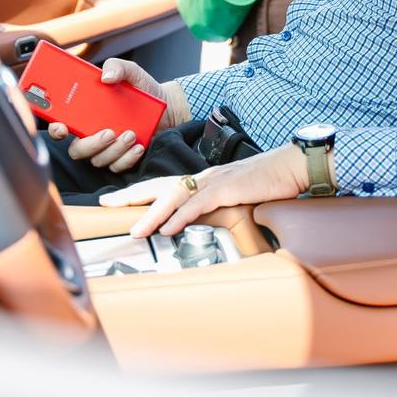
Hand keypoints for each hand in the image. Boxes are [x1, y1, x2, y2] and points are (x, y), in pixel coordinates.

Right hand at [43, 57, 187, 173]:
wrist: (167, 104)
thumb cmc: (142, 89)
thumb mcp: (131, 72)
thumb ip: (117, 67)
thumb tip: (106, 76)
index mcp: (86, 113)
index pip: (61, 126)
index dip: (56, 129)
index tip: (62, 127)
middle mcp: (92, 133)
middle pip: (77, 150)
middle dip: (91, 144)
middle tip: (109, 132)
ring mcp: (106, 148)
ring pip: (99, 160)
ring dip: (114, 150)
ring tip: (130, 134)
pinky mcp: (122, 158)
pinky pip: (118, 166)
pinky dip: (128, 158)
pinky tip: (138, 146)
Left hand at [100, 144, 311, 237]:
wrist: (291, 167)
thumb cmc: (267, 183)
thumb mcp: (235, 198)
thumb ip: (215, 208)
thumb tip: (197, 225)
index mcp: (202, 180)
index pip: (163, 186)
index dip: (138, 193)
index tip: (115, 201)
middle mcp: (203, 177)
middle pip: (158, 186)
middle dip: (129, 196)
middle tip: (104, 205)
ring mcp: (214, 181)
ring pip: (174, 196)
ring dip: (152, 214)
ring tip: (135, 230)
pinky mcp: (228, 188)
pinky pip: (198, 204)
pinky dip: (181, 216)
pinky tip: (169, 228)